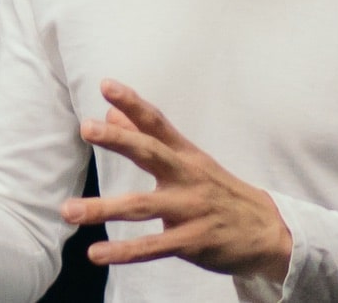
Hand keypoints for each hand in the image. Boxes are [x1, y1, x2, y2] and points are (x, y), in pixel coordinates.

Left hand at [61, 79, 291, 281]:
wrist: (268, 231)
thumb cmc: (217, 190)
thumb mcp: (188, 160)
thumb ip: (147, 137)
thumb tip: (111, 112)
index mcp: (185, 153)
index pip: (156, 122)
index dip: (132, 102)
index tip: (106, 85)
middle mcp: (187, 176)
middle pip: (150, 152)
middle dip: (119, 140)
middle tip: (86, 127)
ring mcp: (191, 209)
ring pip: (142, 206)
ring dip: (103, 208)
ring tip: (68, 210)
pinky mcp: (193, 241)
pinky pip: (153, 246)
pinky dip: (124, 252)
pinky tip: (96, 253)